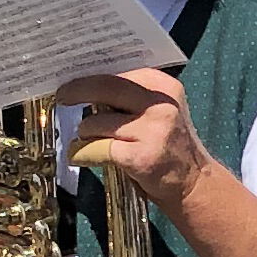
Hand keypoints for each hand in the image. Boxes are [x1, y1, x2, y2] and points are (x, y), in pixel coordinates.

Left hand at [59, 67, 212, 211]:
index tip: (75, 80)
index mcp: (163, 87)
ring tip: (90, 142)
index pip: (118, 73)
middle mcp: (160, 104)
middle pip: (105, 87)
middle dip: (77, 91)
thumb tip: (87, 88)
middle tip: (63, 96)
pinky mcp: (141, 157)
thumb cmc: (168, 145)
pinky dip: (83, 154)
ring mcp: (152, 131)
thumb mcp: (159, 111)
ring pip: (95, 123)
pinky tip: (82, 157)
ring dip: (84, 134)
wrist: (193, 183)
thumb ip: (130, 98)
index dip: (91, 76)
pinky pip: (96, 149)